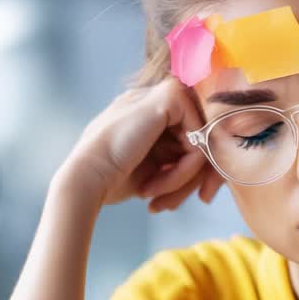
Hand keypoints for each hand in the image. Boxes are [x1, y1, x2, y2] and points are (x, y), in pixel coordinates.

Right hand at [58, 79, 223, 211]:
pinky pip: (199, 141)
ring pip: (202, 143)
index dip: (189, 170)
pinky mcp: (169, 97)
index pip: (190, 137)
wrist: (86, 177)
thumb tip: (212, 163)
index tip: (177, 199)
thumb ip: (180, 158)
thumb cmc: (112, 178)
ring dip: (182, 180)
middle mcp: (157, 99)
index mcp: (149, 112)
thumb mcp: (155, 167)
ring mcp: (163, 94)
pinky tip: (158, 186)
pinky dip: (183, 172)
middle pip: (200, 139)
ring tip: (159, 199)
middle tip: (169, 205)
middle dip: (189, 179)